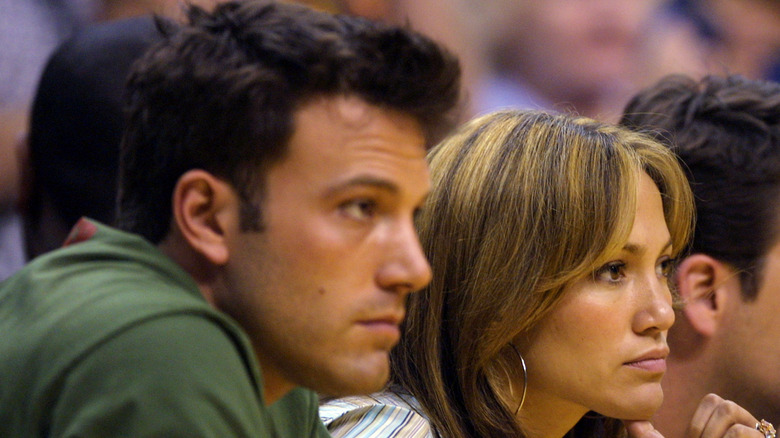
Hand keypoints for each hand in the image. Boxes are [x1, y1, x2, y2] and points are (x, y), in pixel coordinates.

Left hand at [624, 393, 765, 437]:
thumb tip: (631, 421)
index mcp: (726, 426)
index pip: (714, 400)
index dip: (698, 422)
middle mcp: (746, 428)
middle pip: (725, 405)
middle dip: (705, 430)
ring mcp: (756, 437)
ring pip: (732, 412)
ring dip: (713, 436)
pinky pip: (741, 431)